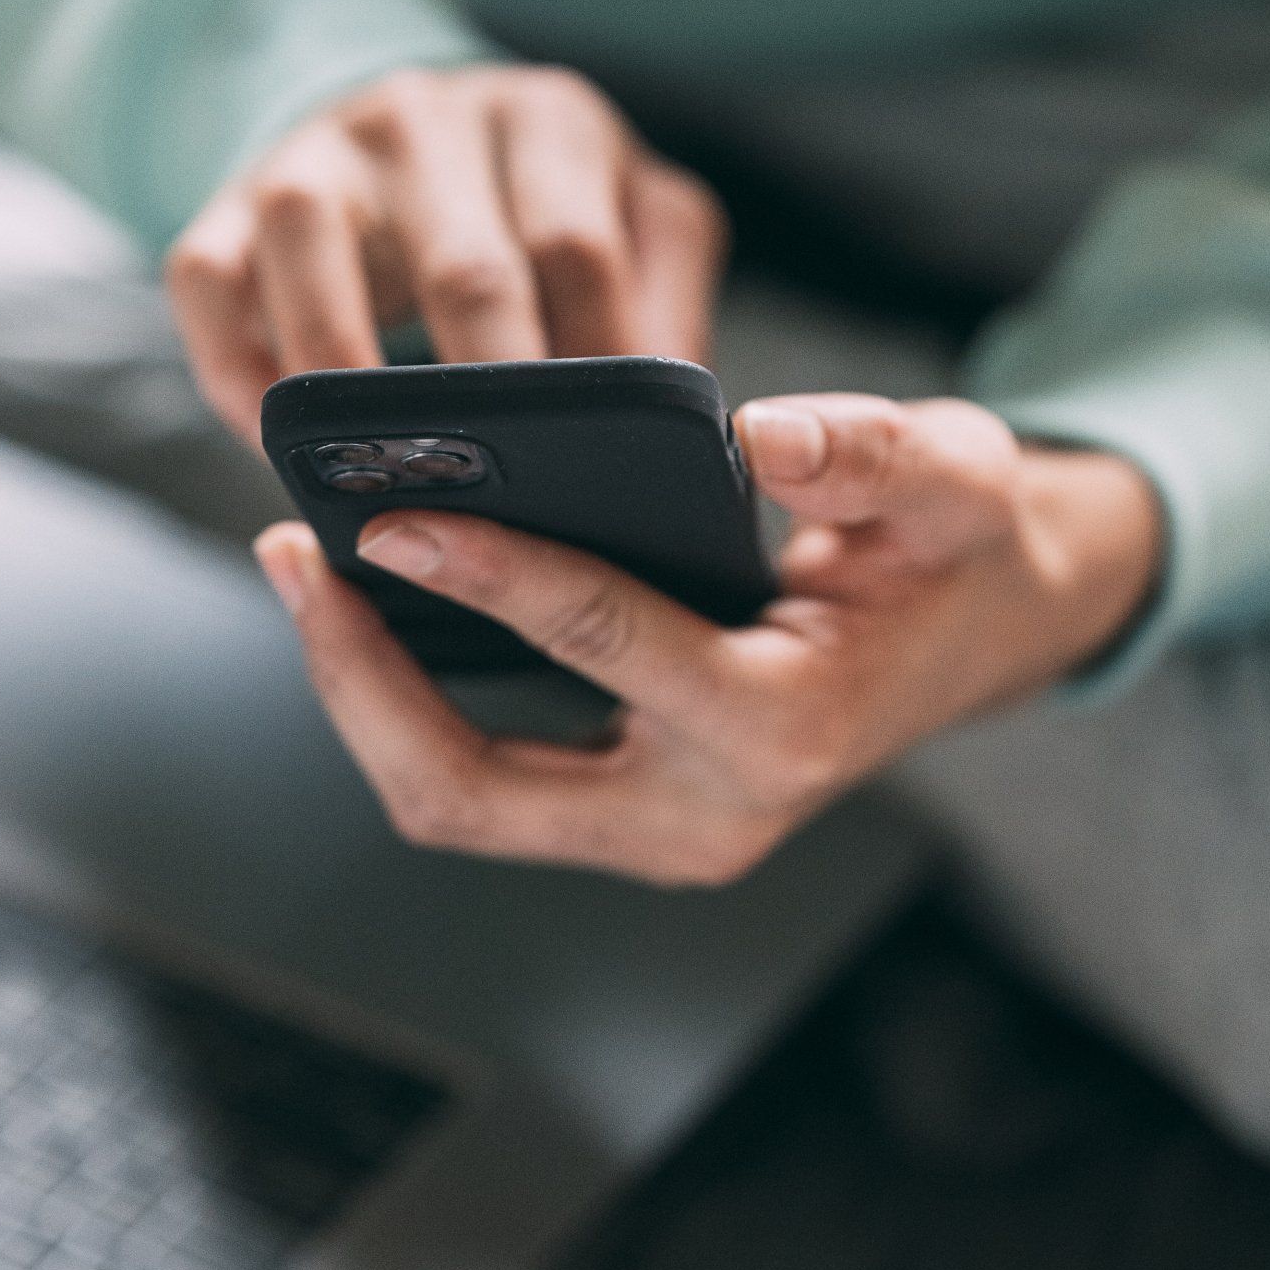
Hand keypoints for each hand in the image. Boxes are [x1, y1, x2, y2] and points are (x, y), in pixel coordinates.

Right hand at [166, 62, 727, 442]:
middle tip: (506, 509)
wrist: (400, 136)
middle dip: (486, 401)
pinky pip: (207, 280)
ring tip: (380, 485)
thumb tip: (688, 434)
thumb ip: (665, 307)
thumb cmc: (534, 213)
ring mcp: (318, 150)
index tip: (600, 473)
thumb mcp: (629, 227)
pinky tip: (279, 447)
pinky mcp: (227, 195)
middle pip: (464, 265)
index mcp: (549, 120)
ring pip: (313, 250)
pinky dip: (237, 372)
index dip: (591, 372)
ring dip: (344, 385)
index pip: (578, 251)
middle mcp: (427, 115)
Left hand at [254, 393, 1162, 883]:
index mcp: (782, 731)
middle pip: (471, 789)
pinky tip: (363, 600)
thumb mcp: (957, 479)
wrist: (978, 636)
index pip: (600, 644)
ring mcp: (652, 835)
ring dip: (361, 695)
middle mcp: (702, 818)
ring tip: (303, 566)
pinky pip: (474, 782)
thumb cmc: (955, 550)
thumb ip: (878, 455)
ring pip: (452, 802)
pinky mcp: (615, 817)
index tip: (388, 513)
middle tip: (291, 551)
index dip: (486, 573)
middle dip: (360, 679)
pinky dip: (402, 701)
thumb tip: (764, 434)